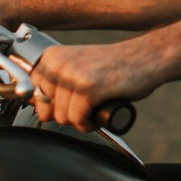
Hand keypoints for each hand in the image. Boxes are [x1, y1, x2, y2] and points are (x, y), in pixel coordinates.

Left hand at [29, 42, 155, 131]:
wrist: (147, 57)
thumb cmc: (113, 66)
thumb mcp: (76, 68)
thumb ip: (55, 83)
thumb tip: (38, 109)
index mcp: (52, 57)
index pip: (33, 95)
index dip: (53, 105)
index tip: (71, 100)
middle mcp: (58, 63)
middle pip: (47, 110)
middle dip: (67, 115)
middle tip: (87, 106)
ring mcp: (73, 75)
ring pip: (63, 118)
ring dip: (81, 120)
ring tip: (96, 107)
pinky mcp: (89, 88)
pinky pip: (78, 120)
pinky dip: (90, 124)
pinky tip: (101, 113)